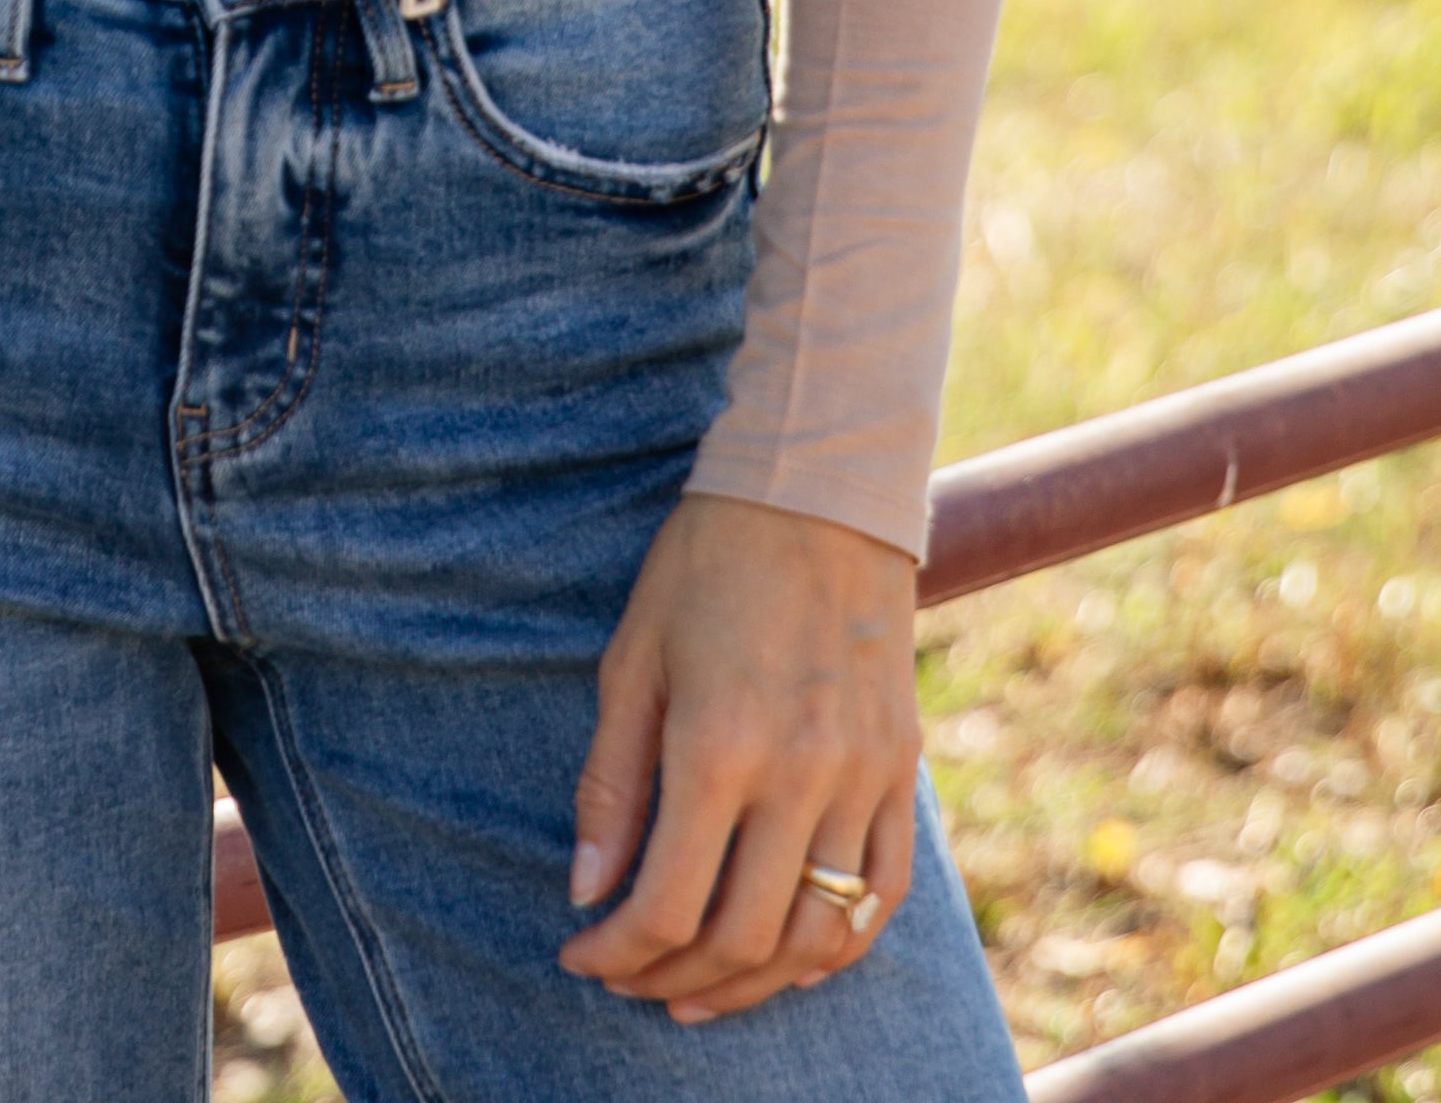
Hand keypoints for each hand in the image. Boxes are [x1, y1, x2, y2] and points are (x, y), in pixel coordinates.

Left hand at [556, 490, 918, 1023]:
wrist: (818, 492)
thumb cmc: (706, 564)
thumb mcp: (633, 659)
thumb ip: (610, 784)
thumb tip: (586, 892)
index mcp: (719, 745)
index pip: (667, 903)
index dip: (616, 950)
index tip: (580, 953)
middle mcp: (799, 776)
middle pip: (742, 937)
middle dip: (674, 977)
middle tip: (630, 979)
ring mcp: (862, 779)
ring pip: (818, 936)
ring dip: (755, 984)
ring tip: (698, 988)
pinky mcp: (902, 773)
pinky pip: (881, 897)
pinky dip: (836, 947)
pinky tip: (787, 958)